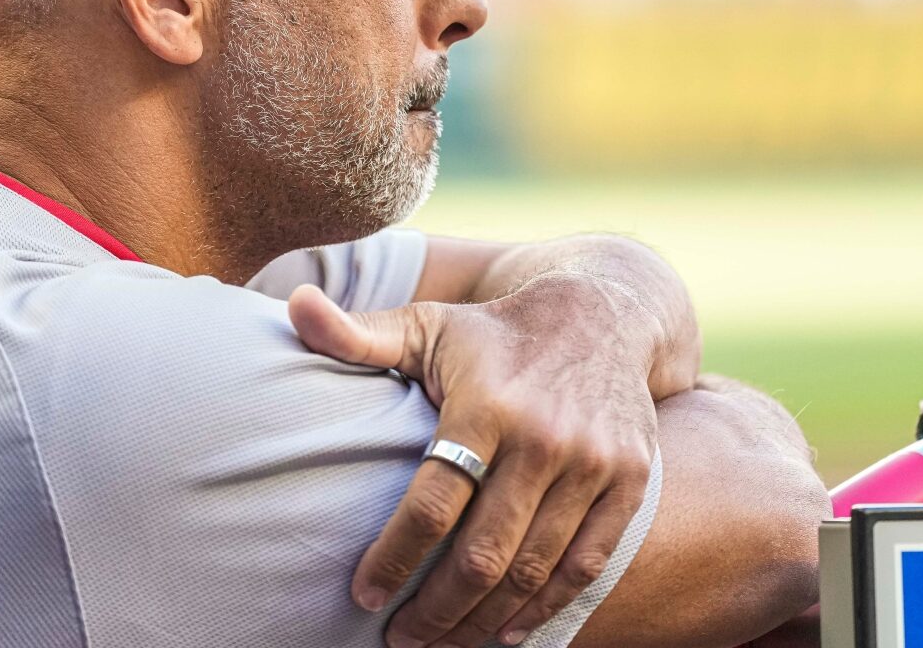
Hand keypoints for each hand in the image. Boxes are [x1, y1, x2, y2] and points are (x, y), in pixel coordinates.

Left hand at [290, 276, 660, 646]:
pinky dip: (546, 608)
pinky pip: (586, 565)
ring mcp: (593, 463)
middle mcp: (544, 438)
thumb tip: (293, 307)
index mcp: (486, 405)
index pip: (433, 503)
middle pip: (482, 553)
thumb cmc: (494, 332)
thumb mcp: (427, 324)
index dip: (394, 558)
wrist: (604, 313)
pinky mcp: (629, 481)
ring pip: (532, 570)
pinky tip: (506, 631)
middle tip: (399, 639)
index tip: (363, 595)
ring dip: (482, 620)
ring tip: (441, 643)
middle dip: (434, 609)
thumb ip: (356, 333)